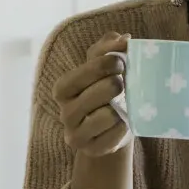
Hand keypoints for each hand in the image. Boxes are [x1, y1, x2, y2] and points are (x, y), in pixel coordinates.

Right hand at [53, 32, 131, 157]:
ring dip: (123, 108)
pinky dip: (124, 127)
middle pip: (105, 89)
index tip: (122, 62)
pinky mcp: (92, 150)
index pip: (91, 68)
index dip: (111, 62)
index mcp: (63, 87)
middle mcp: (65, 112)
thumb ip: (108, 48)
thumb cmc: (105, 94)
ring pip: (110, 114)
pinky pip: (117, 134)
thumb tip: (124, 38)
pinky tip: (123, 123)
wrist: (109, 131)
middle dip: (119, 84)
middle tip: (123, 84)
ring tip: (122, 106)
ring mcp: (76, 134)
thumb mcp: (103, 68)